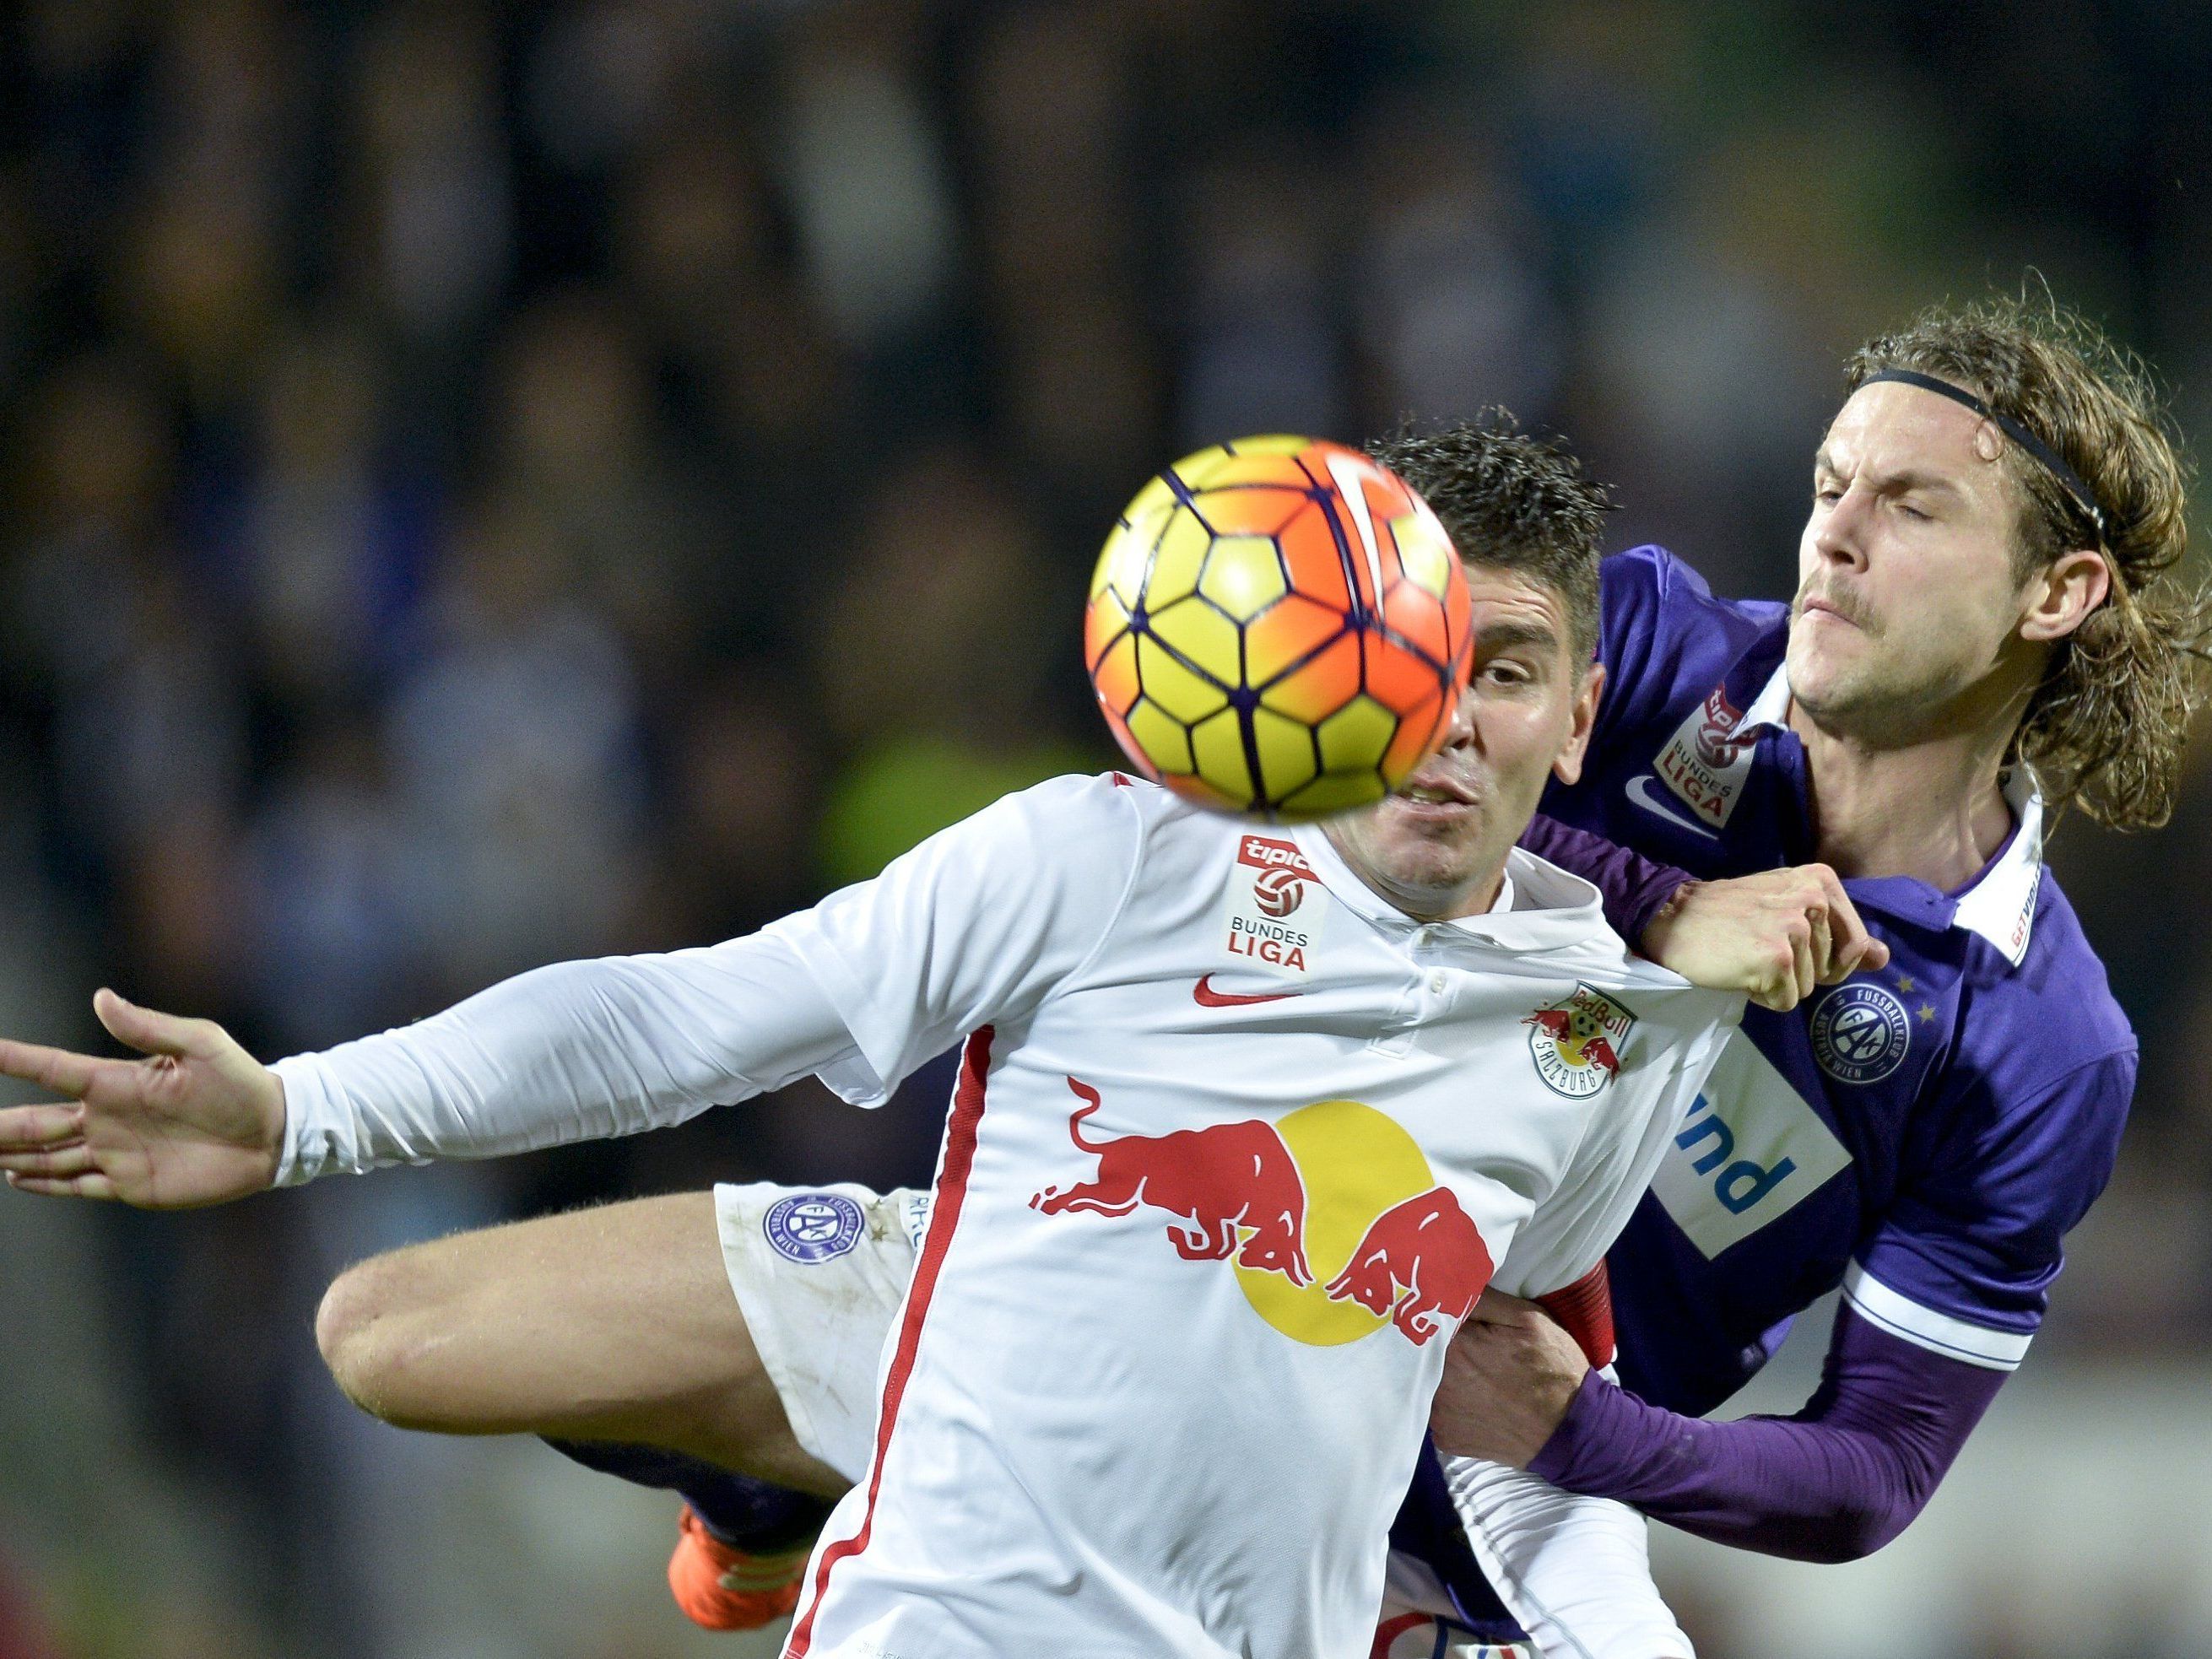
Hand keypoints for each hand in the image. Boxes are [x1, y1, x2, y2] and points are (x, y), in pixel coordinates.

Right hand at [0, 989, 284, 1206]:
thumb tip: (100, 997)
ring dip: (13, 1154)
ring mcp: (115, 1152)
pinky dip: (46, 1183)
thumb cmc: (241, 1082)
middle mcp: (107, 1116)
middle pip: (36, 1121)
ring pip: (47, 1155)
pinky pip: (77, 1184)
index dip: (15, 1060)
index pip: (53, 1069)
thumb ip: (148, 1027)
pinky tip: (17, 1178)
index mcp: (118, 1081)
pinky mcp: (130, 1184)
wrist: (273, 1133)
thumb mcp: (200, 1044)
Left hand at [1431, 1289, 1590, 1467]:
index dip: (1434, 1313)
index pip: (1426, 1318)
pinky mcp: (1444, 1437)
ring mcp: (1438, 1414)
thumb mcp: (1528, 1318)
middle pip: (1420, 1351)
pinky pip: (1433, 1410)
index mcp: (1456, 1346)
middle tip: (1463, 1346)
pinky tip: (1470, 1398)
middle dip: (1434, 1343)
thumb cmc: (1552, 1369)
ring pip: (1424, 1380)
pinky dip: (1446, 1402)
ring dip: (1437, 1373)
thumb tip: (1449, 1282)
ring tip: (1469, 1372)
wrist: (1570, 1430)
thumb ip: (1484, 1297)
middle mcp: (1438, 1382)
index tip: (1442, 1312)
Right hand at [1640, 865, 1889, 1011]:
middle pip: (1832, 968)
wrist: (1671, 917)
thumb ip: (1841, 933)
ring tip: (1746, 955)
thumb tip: (1882, 957)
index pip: (1856, 942)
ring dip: (1778, 983)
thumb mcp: (1788, 908)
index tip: (1786, 940)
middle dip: (1799, 970)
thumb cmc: (1729, 913)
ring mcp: (1795, 930)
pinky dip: (1762, 996)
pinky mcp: (1776, 959)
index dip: (1825, 956)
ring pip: (1809, 987)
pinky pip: (1787, 1001)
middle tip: (1759, 946)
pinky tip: (1739, 971)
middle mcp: (1813, 900)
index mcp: (1821, 880)